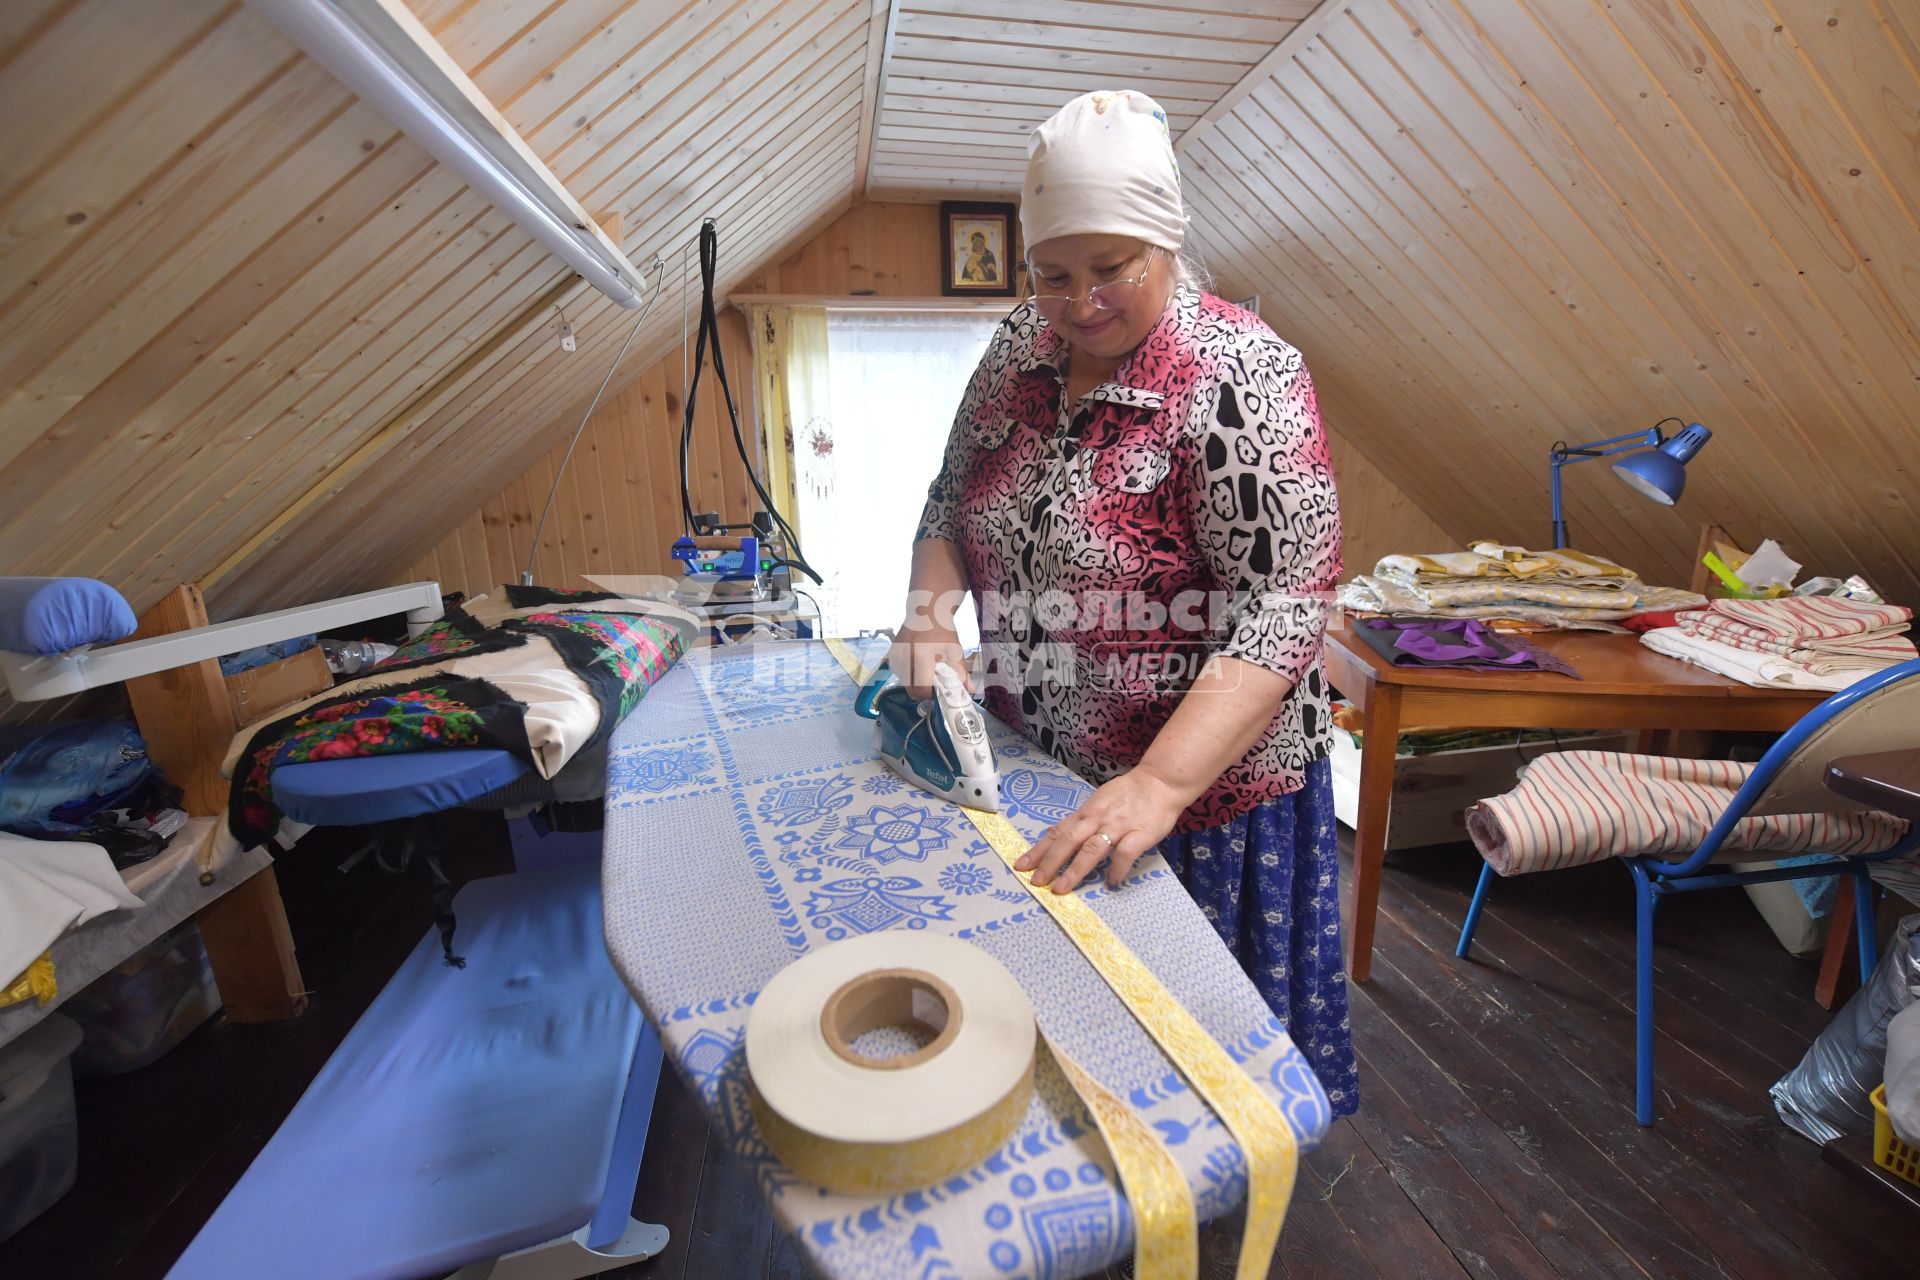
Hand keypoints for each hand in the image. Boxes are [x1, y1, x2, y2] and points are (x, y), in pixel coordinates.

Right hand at [884, 619, 969, 697]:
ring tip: (926, 671)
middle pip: (911, 691)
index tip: (939, 689)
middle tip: (934, 682)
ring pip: (905, 684)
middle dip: (923, 692)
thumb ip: (961, 673)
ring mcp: (895, 657)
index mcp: (921, 657)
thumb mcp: (954, 650)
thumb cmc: (942, 630)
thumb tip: (971, 691)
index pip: (922, 689)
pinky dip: (908, 676)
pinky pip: (899, 675)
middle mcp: (905, 659)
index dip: (931, 694)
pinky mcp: (891, 656)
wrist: (926, 611)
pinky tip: (917, 665)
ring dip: (915, 684)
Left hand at [1015, 767, 1189, 893]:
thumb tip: (1058, 836)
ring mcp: (1118, 826)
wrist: (1160, 781)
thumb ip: (1082, 820)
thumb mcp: (1099, 802)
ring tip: (1062, 888)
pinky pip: (1125, 853)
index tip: (1021, 865)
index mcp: (1086, 813)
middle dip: (1050, 862)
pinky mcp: (1140, 833)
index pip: (1058, 832)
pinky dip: (1116, 868)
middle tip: (1037, 882)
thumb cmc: (1129, 793)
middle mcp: (1097, 819)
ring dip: (1075, 869)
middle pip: (1069, 841)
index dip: (1039, 849)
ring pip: (1092, 848)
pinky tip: (1111, 882)